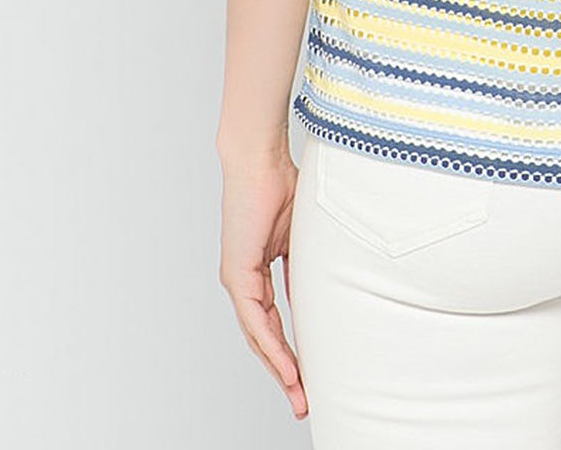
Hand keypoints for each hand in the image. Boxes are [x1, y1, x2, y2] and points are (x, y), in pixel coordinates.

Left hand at [217, 136, 307, 420]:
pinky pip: (256, 320)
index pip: (274, 323)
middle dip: (285, 373)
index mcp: (257, 272)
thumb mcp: (302, 238)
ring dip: (279, 368)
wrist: (259, 159)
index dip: (291, 351)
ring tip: (299, 394)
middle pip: (263, 339)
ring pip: (258, 337)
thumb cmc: (281, 184)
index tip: (310, 376)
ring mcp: (237, 280)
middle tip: (304, 401)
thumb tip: (323, 296)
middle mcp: (243, 281)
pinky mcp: (236, 274)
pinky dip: (273, 346)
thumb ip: (305, 269)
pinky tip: (288, 366)